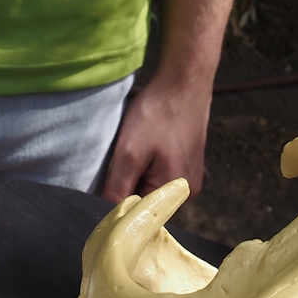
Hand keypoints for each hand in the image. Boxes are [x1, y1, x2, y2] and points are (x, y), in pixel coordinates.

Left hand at [101, 74, 211, 202]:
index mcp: (173, 194)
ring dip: (139, 171)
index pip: (137, 211)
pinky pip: (163, 172)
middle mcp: (187, 192)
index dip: (118, 198)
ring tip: (139, 146)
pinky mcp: (190, 162)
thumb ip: (117, 188)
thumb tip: (106, 219)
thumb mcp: (129, 152)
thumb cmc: (158, 113)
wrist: (185, 78)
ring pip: (152, 184)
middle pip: (146, 199)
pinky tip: (150, 142)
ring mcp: (191, 176)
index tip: (109, 178)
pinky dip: (150, 161)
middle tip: (125, 156)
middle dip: (129, 183)